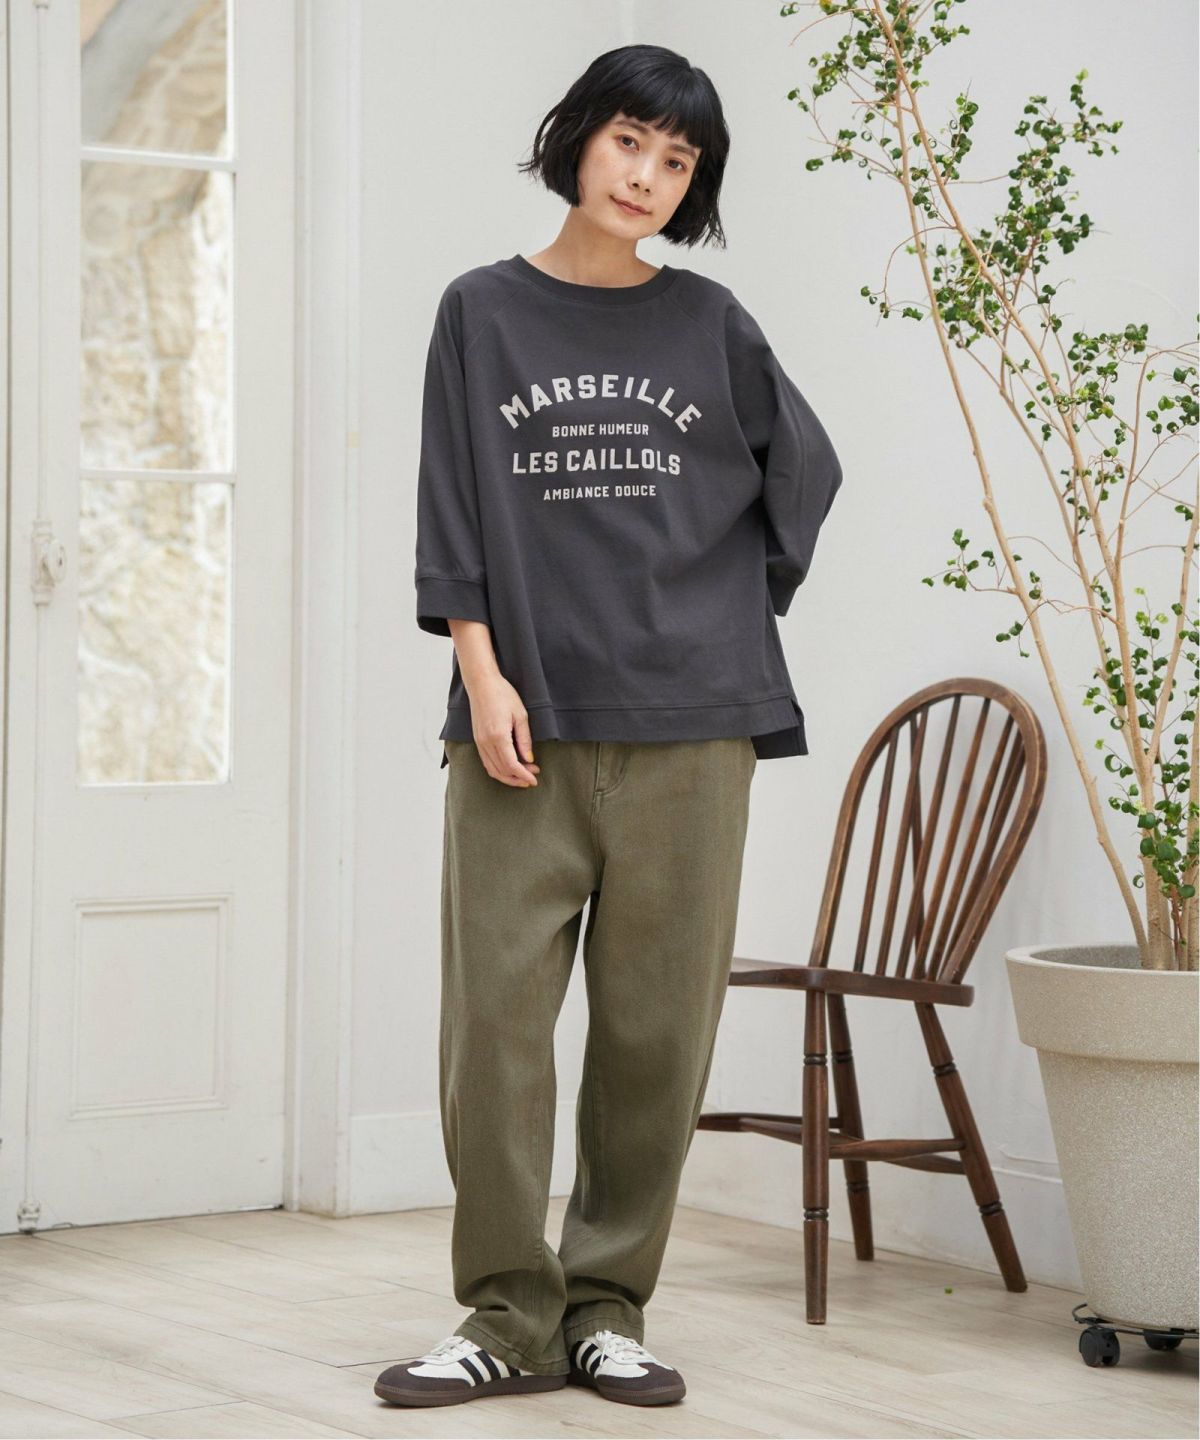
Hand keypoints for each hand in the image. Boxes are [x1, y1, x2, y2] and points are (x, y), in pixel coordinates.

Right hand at [463, 672, 540, 787]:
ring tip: (522, 776)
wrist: (482, 684)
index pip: (512, 765)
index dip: (524, 776)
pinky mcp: (477, 740)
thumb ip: (525, 740)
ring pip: (492, 769)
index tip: (534, 780)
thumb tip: (529, 759)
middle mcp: (486, 742)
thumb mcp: (520, 715)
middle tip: (532, 777)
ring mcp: (479, 742)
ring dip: (508, 776)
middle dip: (518, 778)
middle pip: (502, 770)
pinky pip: (486, 762)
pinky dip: (497, 770)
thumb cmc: (503, 695)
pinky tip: (508, 768)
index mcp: (498, 736)